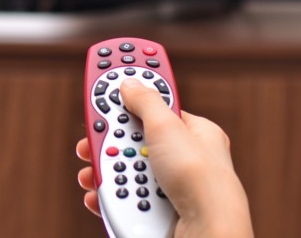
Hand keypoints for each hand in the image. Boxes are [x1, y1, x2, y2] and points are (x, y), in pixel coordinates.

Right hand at [76, 79, 252, 237]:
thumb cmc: (201, 180)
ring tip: (96, 170)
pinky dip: (109, 195)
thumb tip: (130, 83)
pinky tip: (101, 194)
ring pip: (124, 167)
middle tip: (93, 134)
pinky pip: (123, 195)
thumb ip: (145, 101)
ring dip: (105, 167)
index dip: (130, 90)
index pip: (155, 102)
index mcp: (193, 131)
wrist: (206, 231)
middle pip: (133, 135)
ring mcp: (168, 185)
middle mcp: (181, 157)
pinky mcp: (155, 210)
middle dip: (109, 137)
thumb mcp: (168, 126)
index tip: (105, 78)